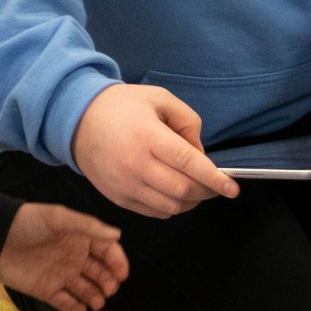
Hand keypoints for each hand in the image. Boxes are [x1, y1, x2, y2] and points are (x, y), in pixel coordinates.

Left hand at [0, 202, 128, 310]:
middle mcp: (74, 258)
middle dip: (107, 282)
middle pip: (99, 272)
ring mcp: (61, 275)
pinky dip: (74, 308)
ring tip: (97, 303)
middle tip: (109, 289)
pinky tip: (81, 310)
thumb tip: (117, 234)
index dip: (117, 262)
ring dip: (94, 296)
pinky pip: (65, 303)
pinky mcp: (46, 290)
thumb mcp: (58, 218)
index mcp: (80, 238)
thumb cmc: (28, 223)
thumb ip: (88, 227)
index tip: (122, 275)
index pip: (106, 250)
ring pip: (85, 289)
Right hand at [72, 83, 239, 217]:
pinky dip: (171, 208)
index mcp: (148, 136)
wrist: (77, 121)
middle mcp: (135, 164)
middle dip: (206, 191)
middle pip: (182, 190)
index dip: (215, 179)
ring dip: (191, 202)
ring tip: (197, 190)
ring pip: (170, 207)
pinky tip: (175, 195)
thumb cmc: (121, 107)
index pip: (189, 164)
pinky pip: (153, 212)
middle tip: (216, 184)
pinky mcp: (117, 198)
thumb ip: (188, 122)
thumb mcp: (159, 98)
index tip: (232, 188)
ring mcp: (125, 185)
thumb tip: (201, 154)